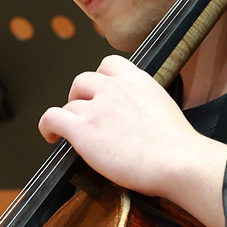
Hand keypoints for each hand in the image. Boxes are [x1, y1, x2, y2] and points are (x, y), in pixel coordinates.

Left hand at [37, 55, 226, 226]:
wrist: (179, 162)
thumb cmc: (179, 148)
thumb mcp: (164, 109)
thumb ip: (144, 105)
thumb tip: (136, 118)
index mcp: (137, 80)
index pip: (108, 64)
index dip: (99, 79)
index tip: (99, 93)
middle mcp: (114, 88)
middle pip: (83, 81)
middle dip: (80, 96)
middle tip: (84, 113)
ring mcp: (97, 108)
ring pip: (69, 103)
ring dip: (69, 117)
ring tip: (69, 132)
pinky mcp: (83, 130)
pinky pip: (52, 117)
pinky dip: (47, 126)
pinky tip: (51, 136)